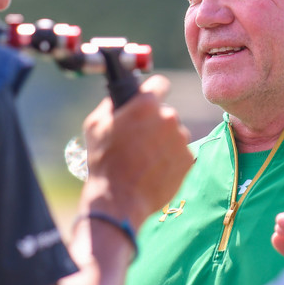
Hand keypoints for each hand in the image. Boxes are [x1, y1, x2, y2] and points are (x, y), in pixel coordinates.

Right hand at [80, 74, 192, 228]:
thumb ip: (112, 104)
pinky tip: (154, 169)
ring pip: (174, 134)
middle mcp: (169, 117)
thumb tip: (122, 97)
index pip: (160, 84)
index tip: (149, 100)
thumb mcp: (95, 125)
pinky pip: (180, 153)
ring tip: (144, 159)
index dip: (153, 91)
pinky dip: (170, 159)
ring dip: (163, 142)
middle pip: (165, 113)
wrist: (119, 200)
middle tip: (138, 141)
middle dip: (155, 123)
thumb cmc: (104, 161)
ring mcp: (181, 139)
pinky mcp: (188, 160)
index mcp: (146, 104)